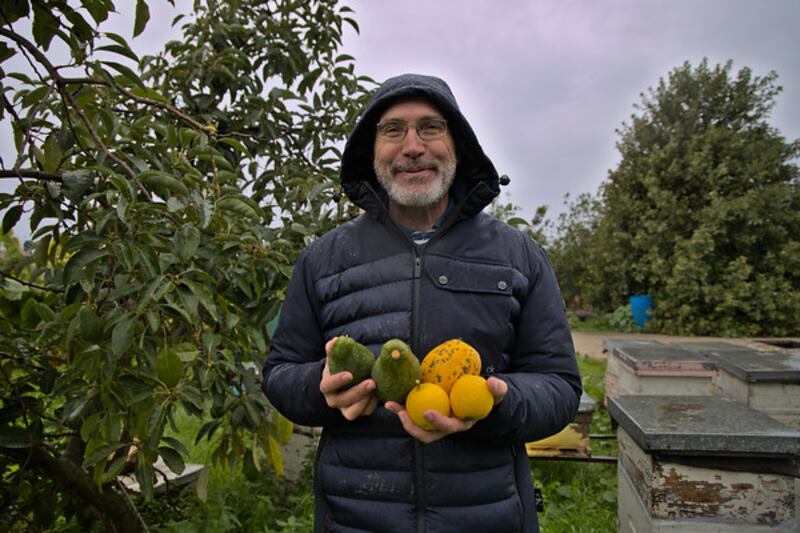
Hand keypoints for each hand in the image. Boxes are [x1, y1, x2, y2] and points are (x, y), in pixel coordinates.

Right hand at [319, 337, 378, 420]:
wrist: (343, 382)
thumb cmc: (339, 368)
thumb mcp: (335, 359)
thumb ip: (334, 350)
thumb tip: (336, 340)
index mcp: (327, 386)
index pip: (328, 385)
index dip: (338, 381)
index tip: (350, 374)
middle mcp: (334, 400)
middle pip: (343, 400)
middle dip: (358, 392)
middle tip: (372, 382)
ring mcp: (344, 408)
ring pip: (352, 412)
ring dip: (365, 401)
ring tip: (375, 388)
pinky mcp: (356, 412)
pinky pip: (365, 412)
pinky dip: (372, 404)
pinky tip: (378, 394)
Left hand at [384, 376, 507, 443]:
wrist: (479, 396)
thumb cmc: (487, 394)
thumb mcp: (496, 392)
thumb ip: (497, 389)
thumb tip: (493, 383)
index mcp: (461, 423)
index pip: (449, 427)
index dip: (438, 422)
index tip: (427, 411)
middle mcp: (447, 427)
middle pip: (428, 435)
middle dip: (413, 427)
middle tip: (401, 414)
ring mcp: (436, 423)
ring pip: (417, 427)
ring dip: (402, 418)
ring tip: (390, 406)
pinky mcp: (427, 415)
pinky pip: (412, 414)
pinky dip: (401, 408)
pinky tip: (390, 400)